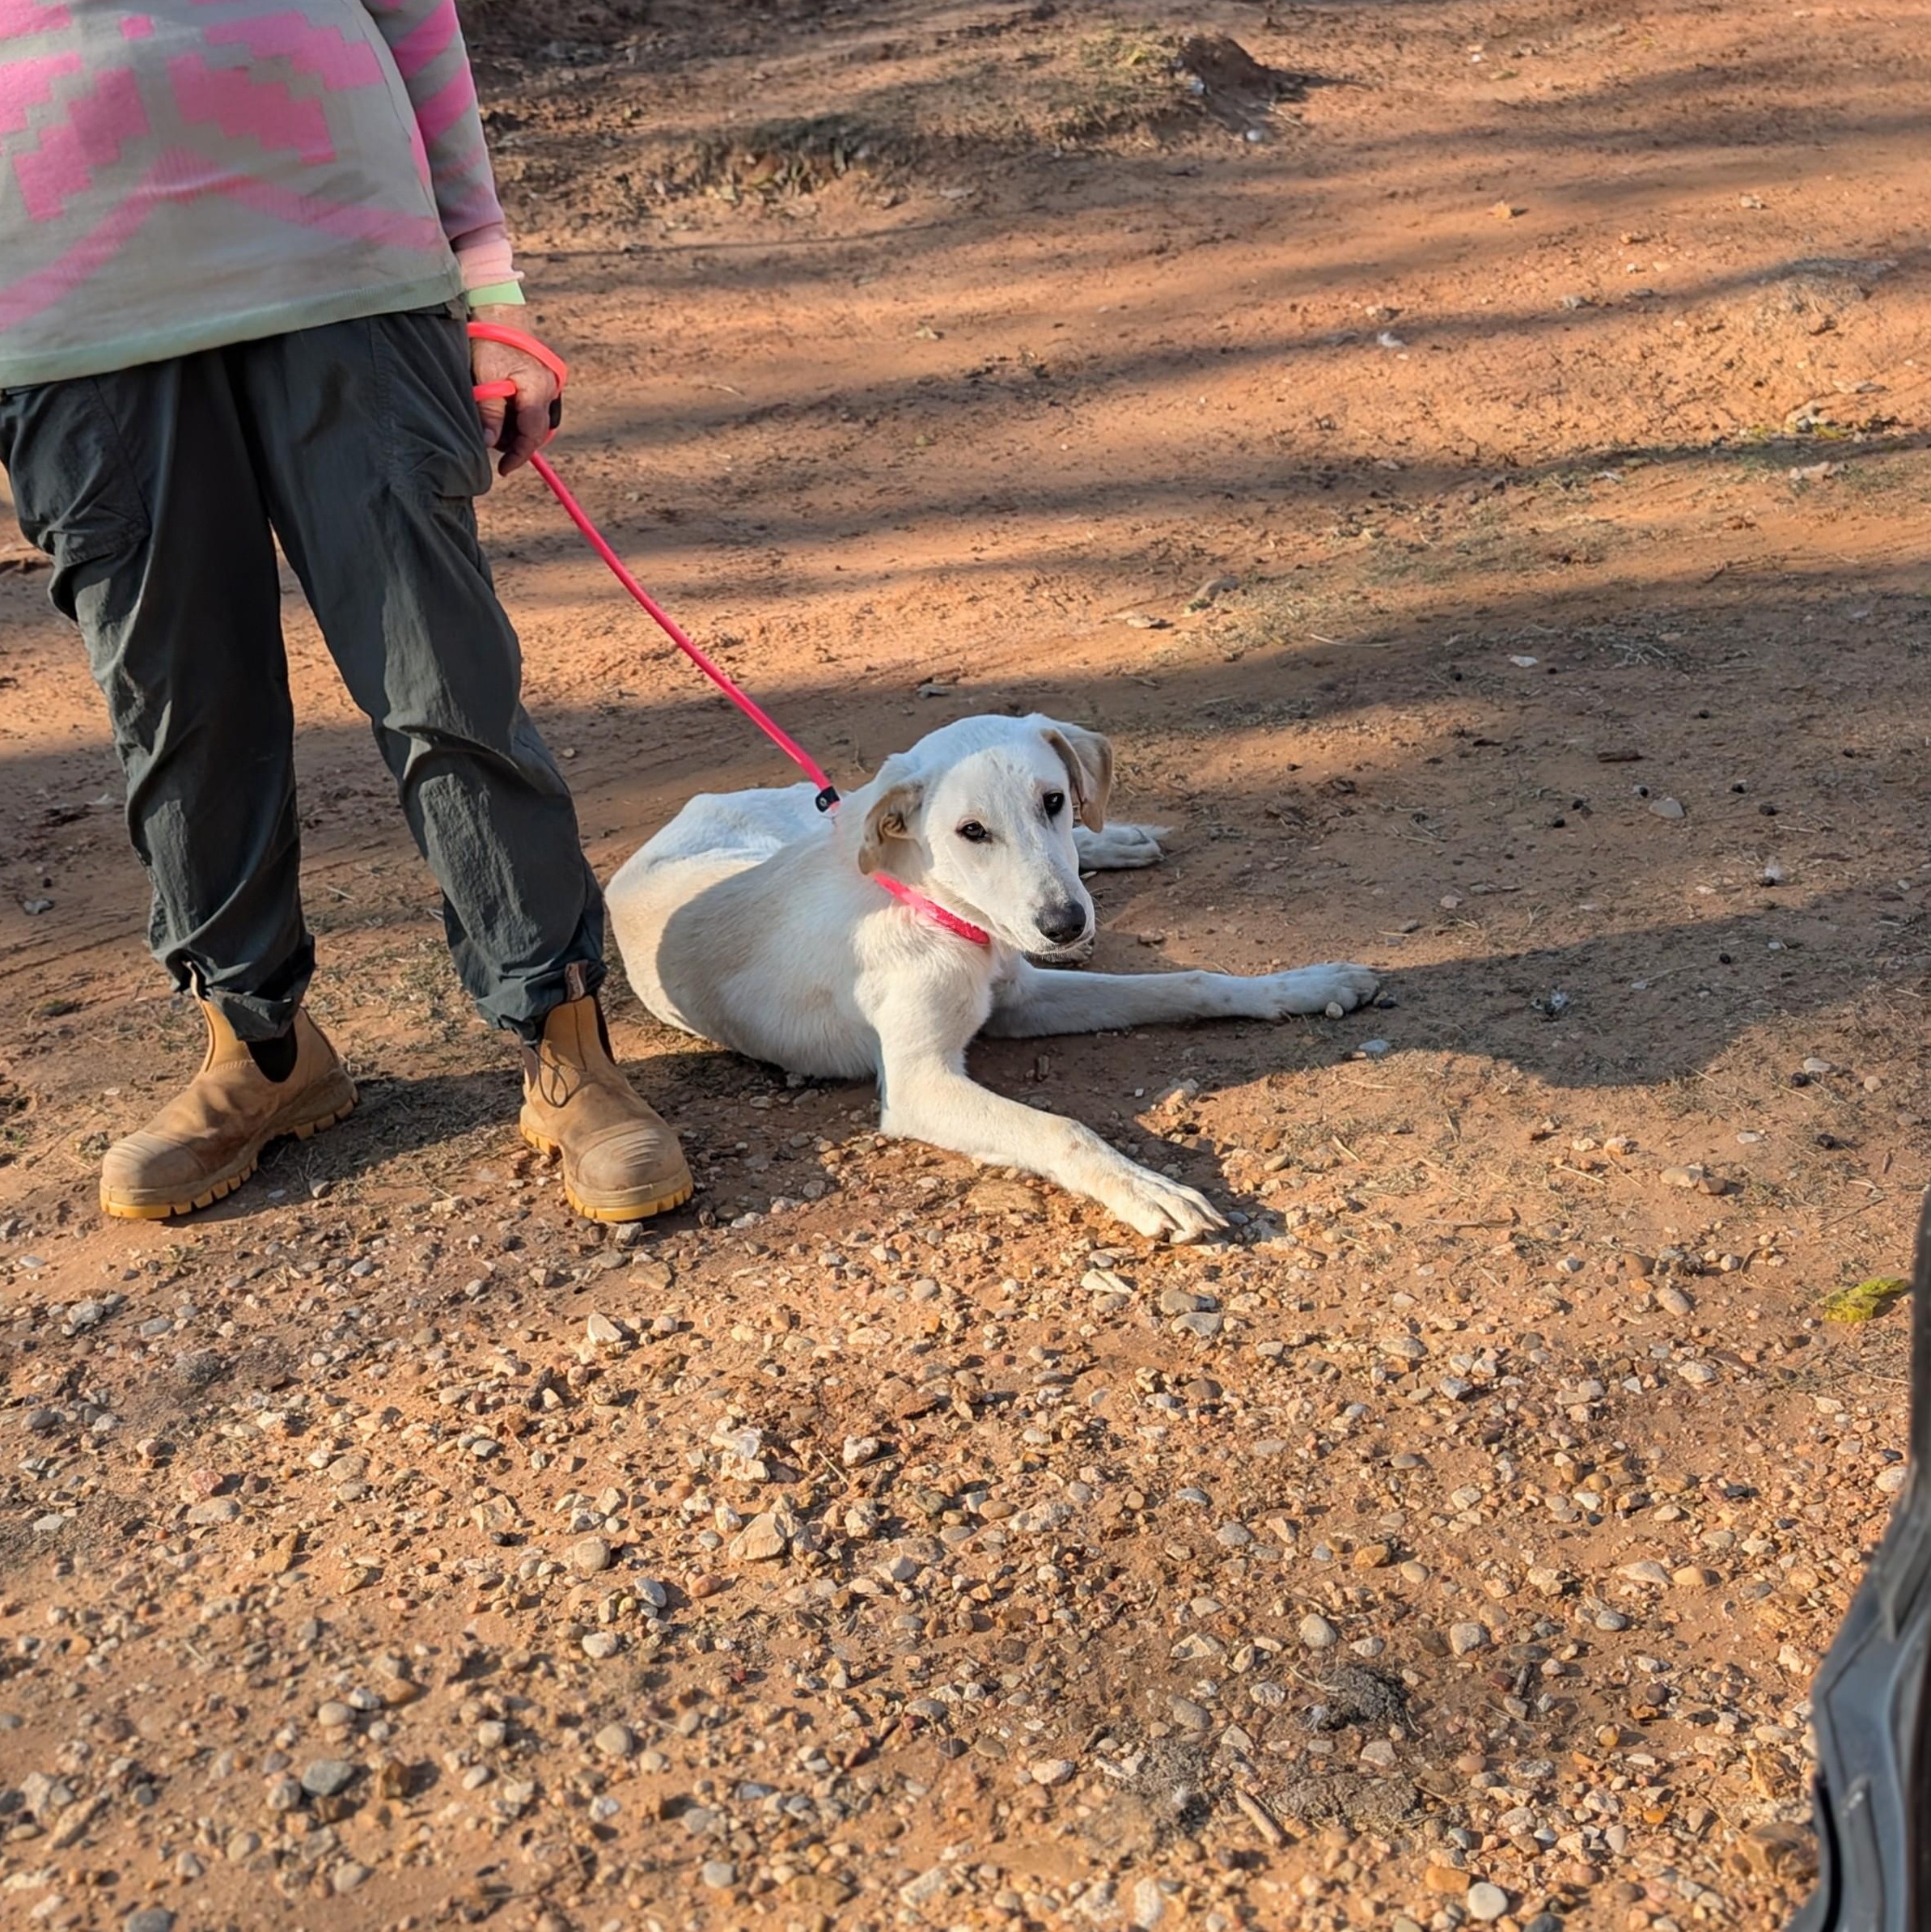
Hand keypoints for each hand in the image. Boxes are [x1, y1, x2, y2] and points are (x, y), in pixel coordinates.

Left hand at [469, 305, 559, 474]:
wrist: (498, 308)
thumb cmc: (489, 340)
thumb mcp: (485, 377)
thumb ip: (490, 412)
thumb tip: (490, 443)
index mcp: (537, 390)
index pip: (532, 435)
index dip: (518, 456)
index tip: (503, 469)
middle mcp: (549, 389)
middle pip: (537, 432)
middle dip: (516, 441)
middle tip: (492, 438)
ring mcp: (549, 384)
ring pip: (537, 421)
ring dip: (517, 428)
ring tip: (494, 420)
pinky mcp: (543, 379)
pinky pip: (536, 406)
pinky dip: (520, 414)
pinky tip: (503, 407)